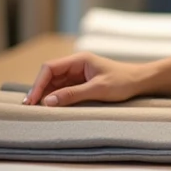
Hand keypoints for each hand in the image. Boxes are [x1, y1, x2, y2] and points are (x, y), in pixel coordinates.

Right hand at [22, 52, 147, 106]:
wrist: (141, 81)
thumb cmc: (123, 82)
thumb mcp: (98, 89)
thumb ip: (72, 94)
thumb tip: (47, 102)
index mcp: (79, 60)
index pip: (50, 68)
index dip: (38, 84)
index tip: (32, 100)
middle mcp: (76, 65)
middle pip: (49, 76)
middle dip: (39, 90)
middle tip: (29, 108)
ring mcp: (78, 74)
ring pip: (54, 84)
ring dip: (46, 96)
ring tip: (37, 111)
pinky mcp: (81, 84)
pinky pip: (63, 90)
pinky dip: (55, 98)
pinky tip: (50, 108)